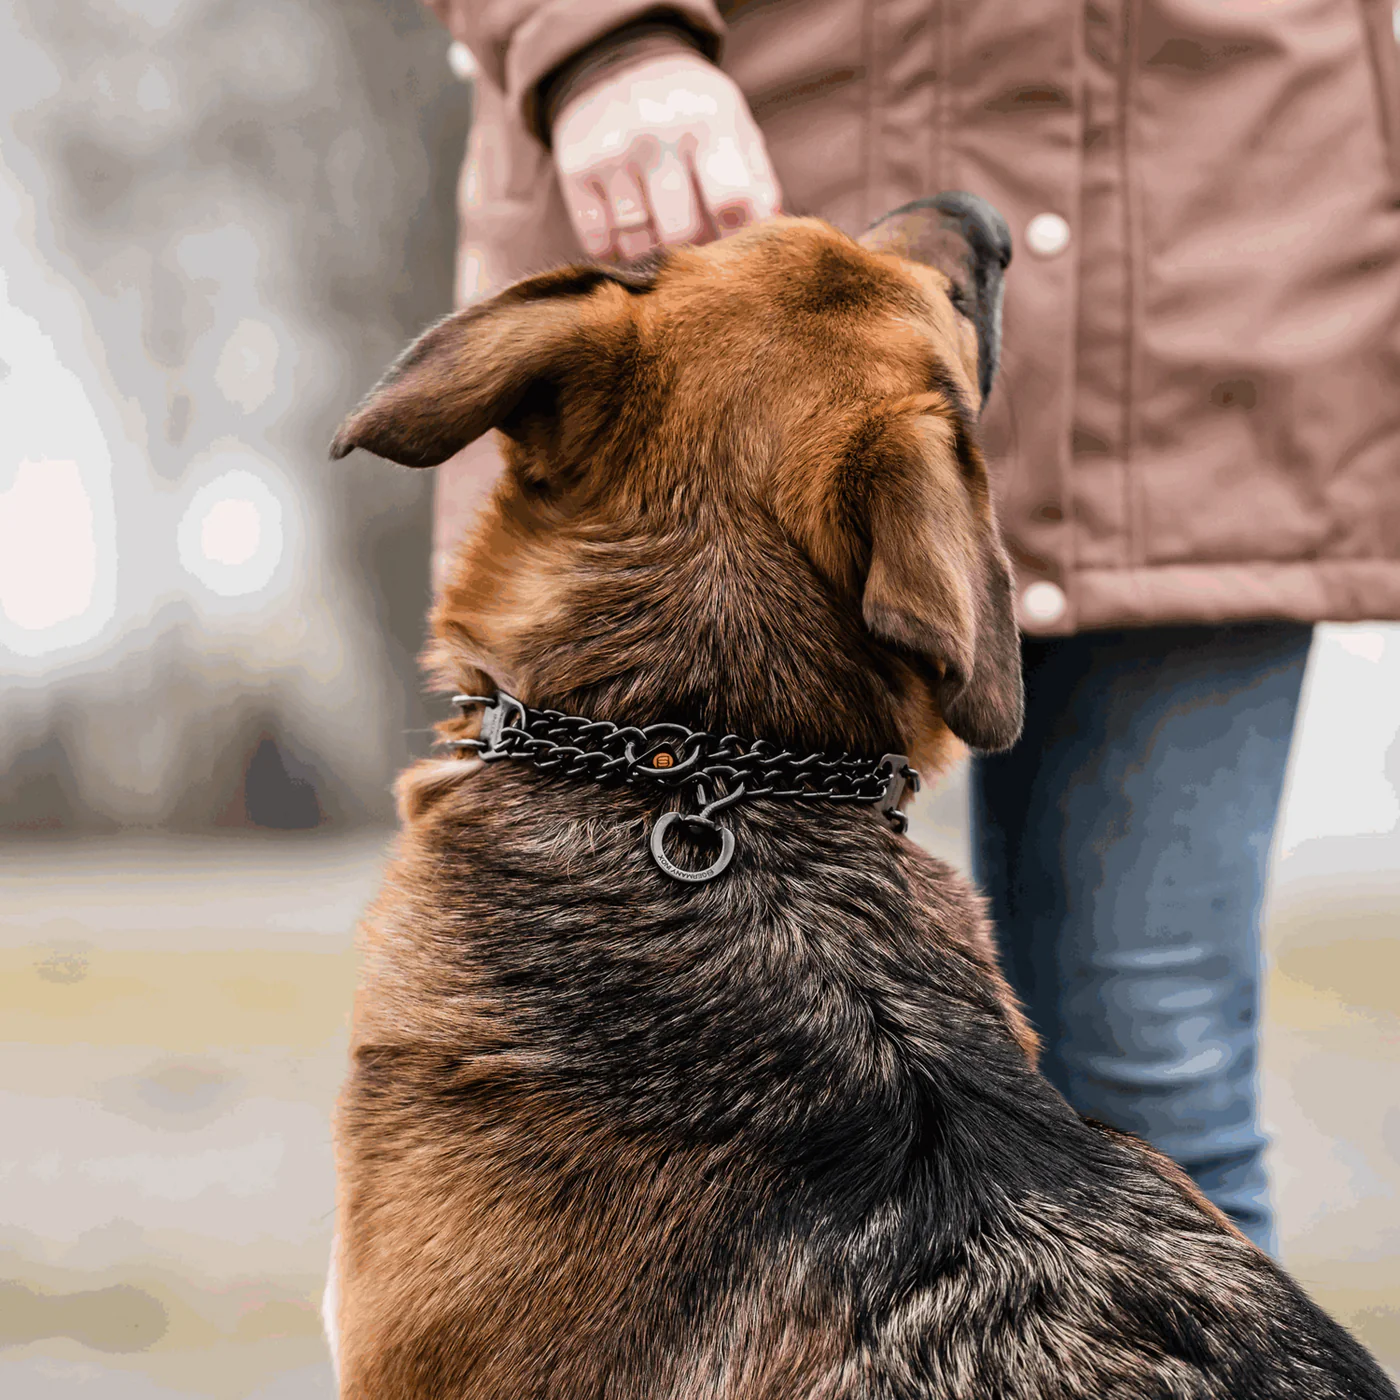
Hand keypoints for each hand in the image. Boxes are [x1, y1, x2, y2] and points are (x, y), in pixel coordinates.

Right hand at [552, 50, 781, 261]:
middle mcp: (657, 135)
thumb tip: (767, 227)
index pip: (731, 201)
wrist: (617, 64)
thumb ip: (756, 178)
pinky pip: (601, 243)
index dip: (734, 232)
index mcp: (708, 122)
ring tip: (657, 219)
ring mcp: (612, 154)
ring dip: (651, 246)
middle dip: (692, 244)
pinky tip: (625, 222)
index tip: (727, 231)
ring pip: (638, 244)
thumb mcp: (732, 125)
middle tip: (692, 230)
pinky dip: (616, 247)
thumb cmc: (689, 111)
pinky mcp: (575, 172)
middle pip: (682, 233)